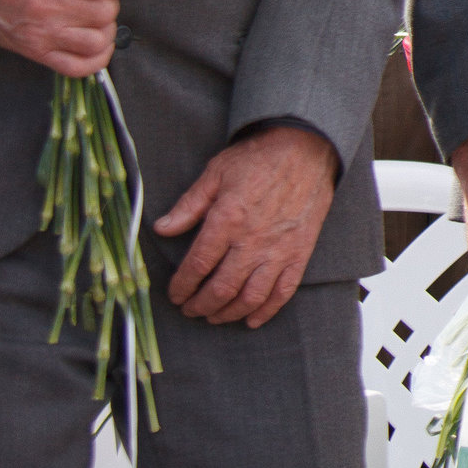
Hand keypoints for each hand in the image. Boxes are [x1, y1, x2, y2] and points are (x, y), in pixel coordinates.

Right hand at [0, 0, 127, 76]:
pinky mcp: (34, 52)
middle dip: (110, 3)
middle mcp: (46, 6)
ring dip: (105, 30)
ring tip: (97, 19)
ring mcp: (41, 33)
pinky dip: (95, 59)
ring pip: (97, 41)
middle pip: (105, 13)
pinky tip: (95, 45)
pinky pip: (77, 67)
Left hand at [152, 126, 339, 326]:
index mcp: (227, 220)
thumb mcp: (216, 173)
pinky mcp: (300, 251)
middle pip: (221, 289)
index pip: (197, 266)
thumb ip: (189, 205)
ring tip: (215, 316)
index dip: (181, 287)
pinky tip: (253, 319)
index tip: (175, 294)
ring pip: (250, 296)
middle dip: (200, 306)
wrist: (306, 147)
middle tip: (190, 310)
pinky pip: (284, 290)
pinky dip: (267, 310)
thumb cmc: (259, 157)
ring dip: (229, 313)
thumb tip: (161, 228)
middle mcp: (252, 240)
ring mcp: (279, 249)